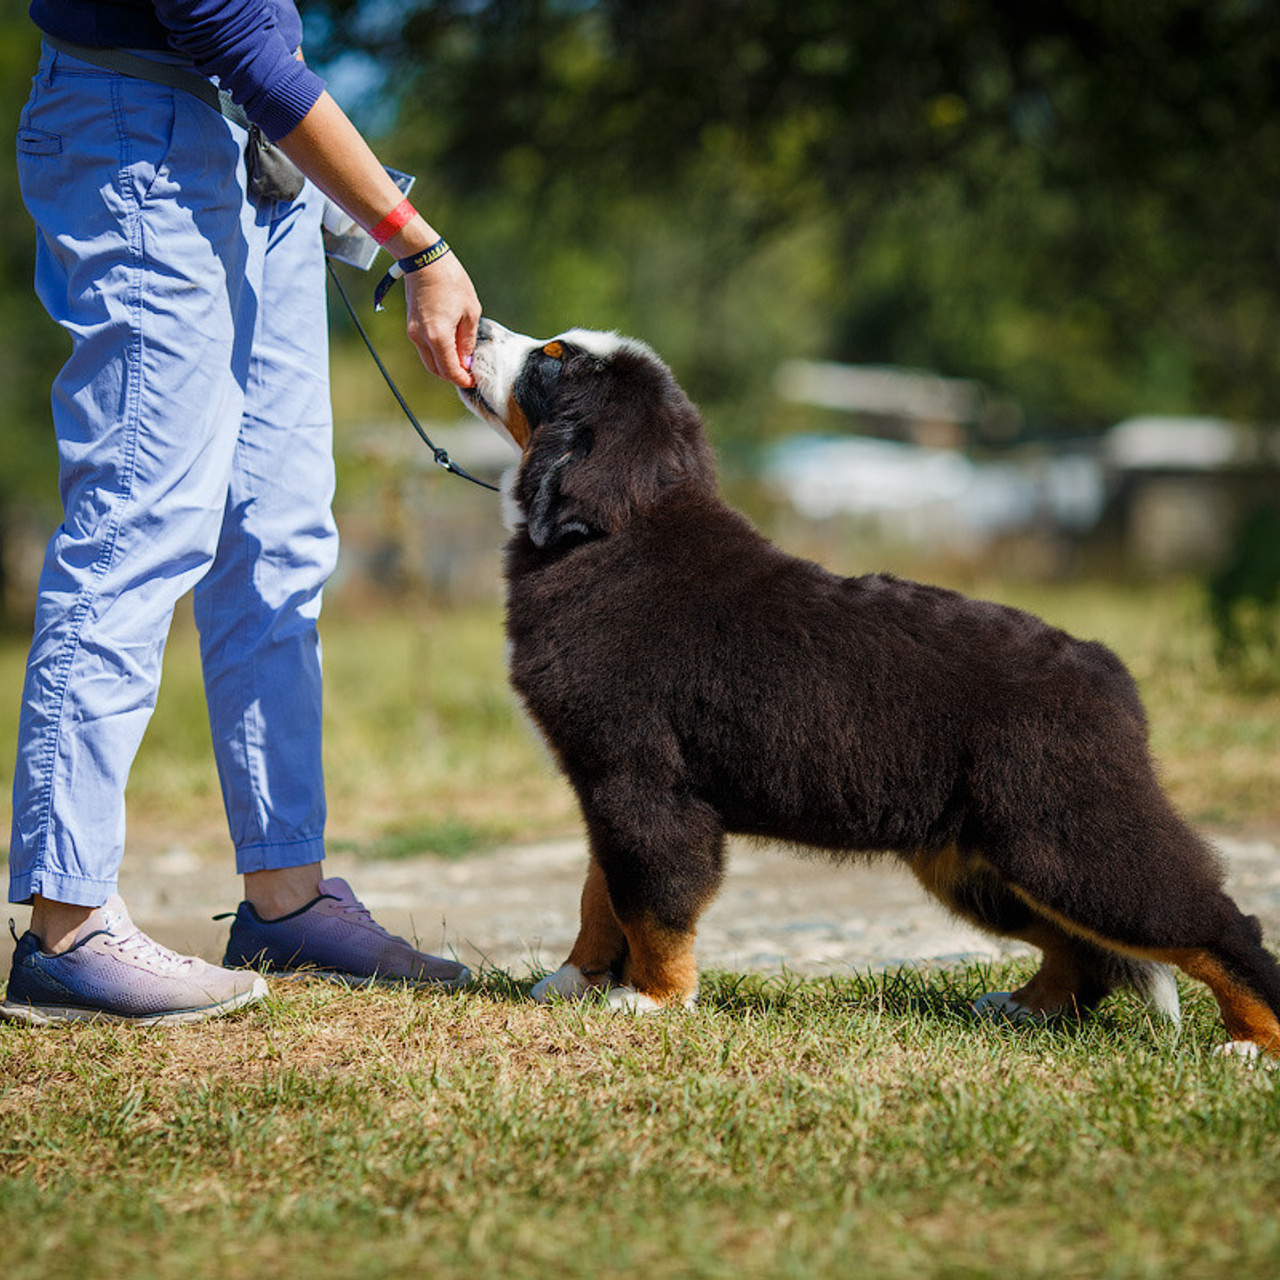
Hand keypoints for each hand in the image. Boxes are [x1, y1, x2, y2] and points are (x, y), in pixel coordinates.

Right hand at [403, 251, 481, 386]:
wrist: (424, 259)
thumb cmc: (451, 281)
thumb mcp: (470, 312)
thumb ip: (467, 341)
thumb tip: (466, 361)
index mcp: (438, 336)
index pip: (449, 371)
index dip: (463, 380)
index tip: (474, 380)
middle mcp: (421, 338)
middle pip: (436, 370)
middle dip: (453, 375)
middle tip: (469, 373)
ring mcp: (413, 332)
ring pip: (429, 361)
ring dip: (444, 365)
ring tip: (462, 359)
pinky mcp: (411, 326)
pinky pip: (424, 348)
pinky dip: (437, 353)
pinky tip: (451, 347)